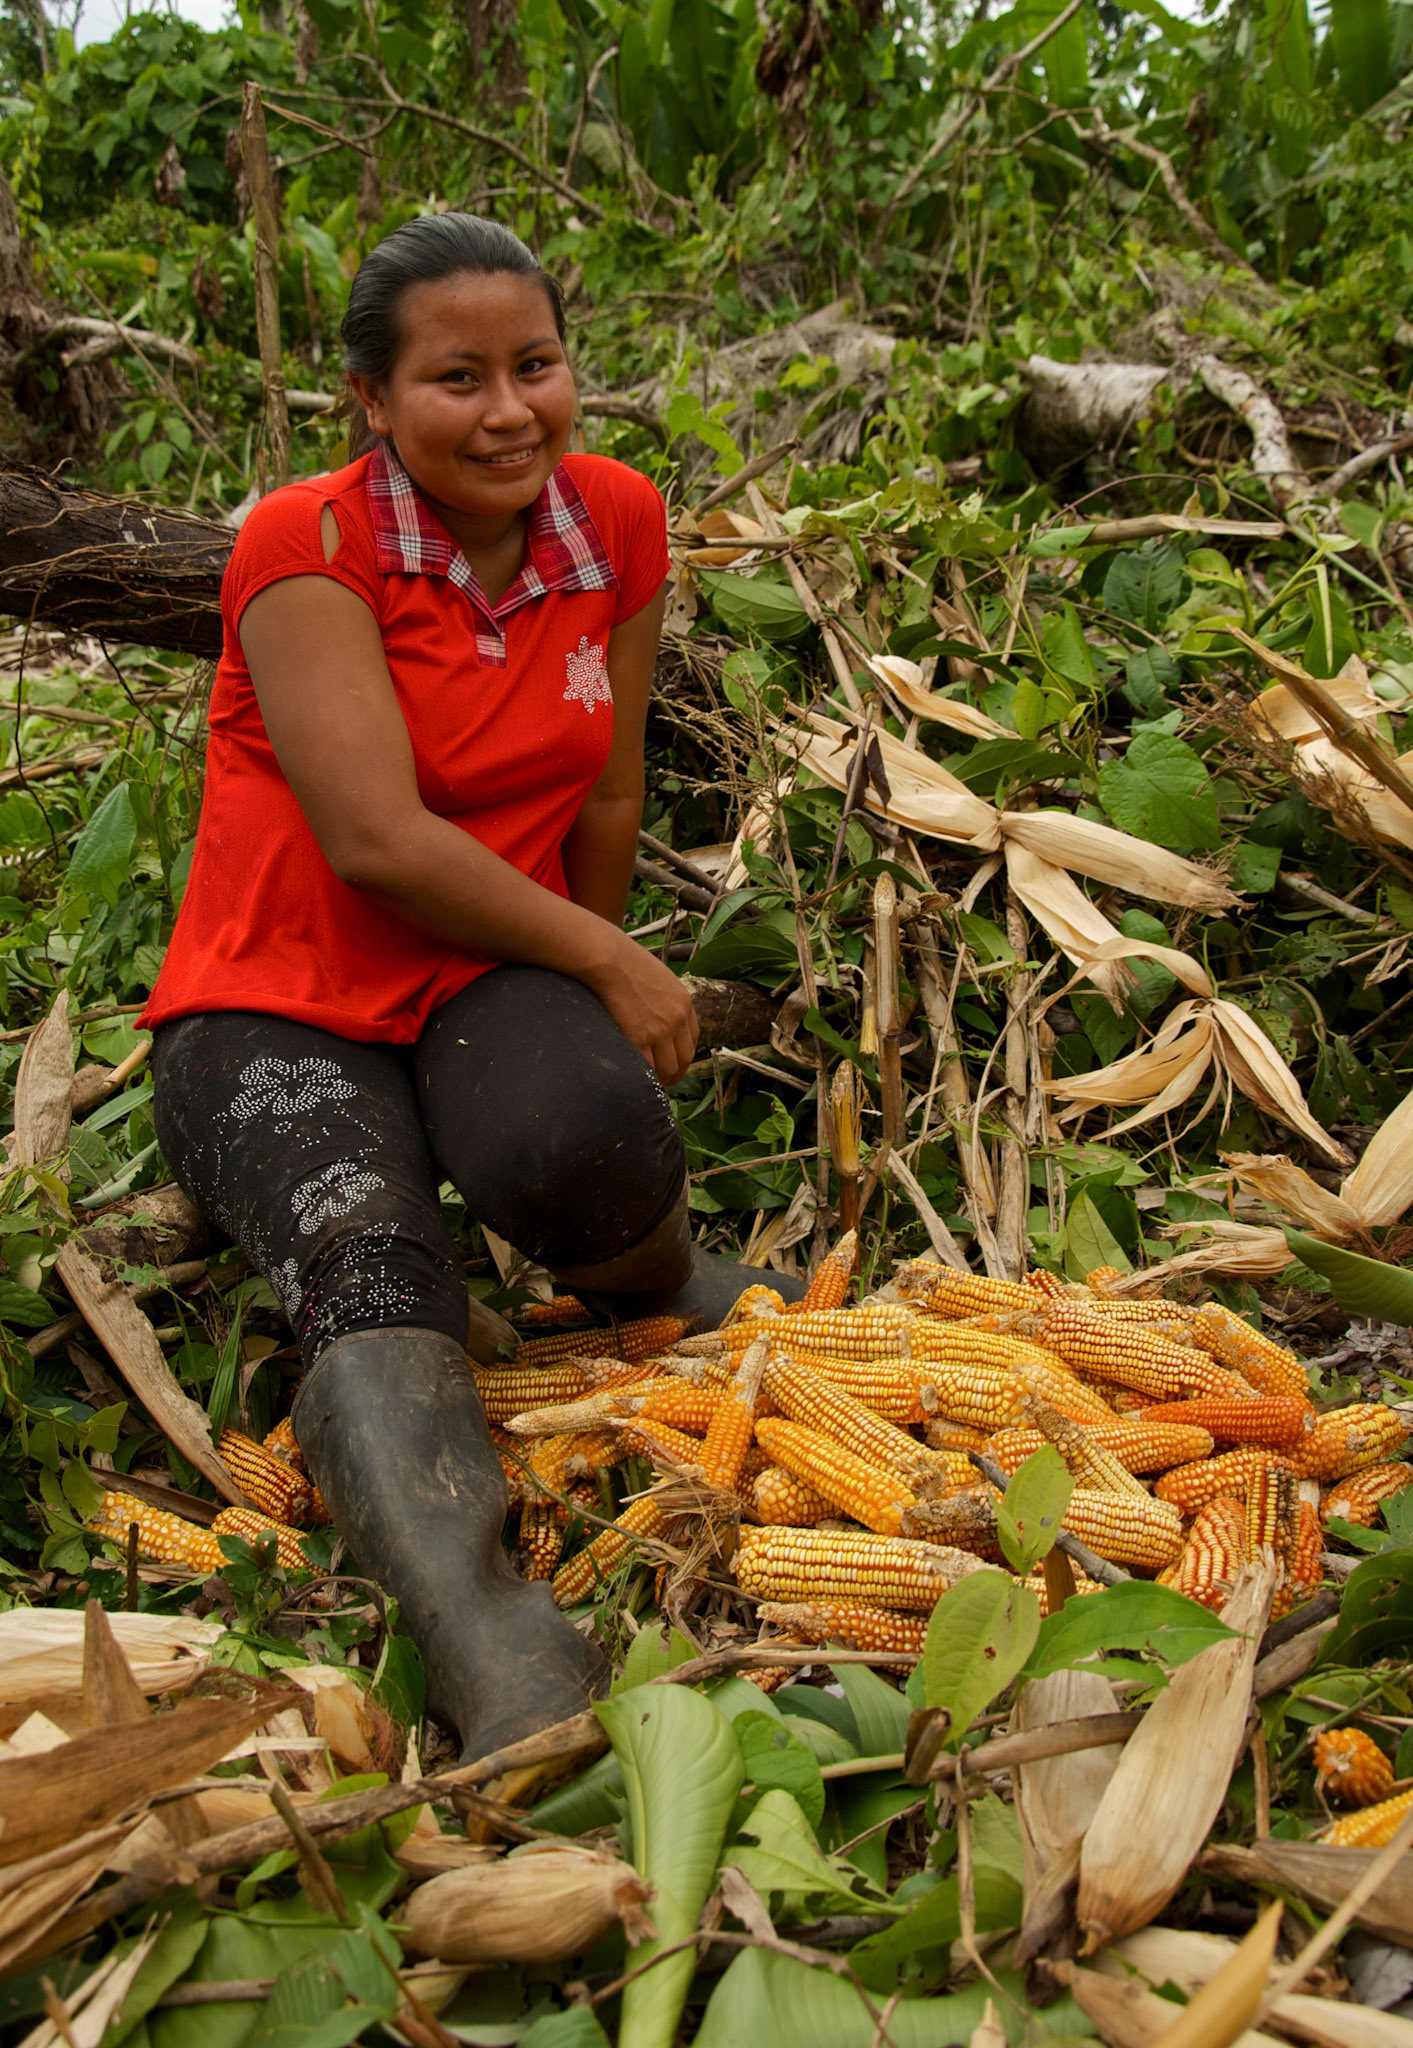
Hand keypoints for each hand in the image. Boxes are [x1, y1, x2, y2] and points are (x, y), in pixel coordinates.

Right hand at [586, 935, 699, 1085]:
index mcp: (684, 1002)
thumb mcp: (658, 977)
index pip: (693, 1038)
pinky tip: (637, 1080)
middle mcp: (678, 1019)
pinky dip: (645, 1078)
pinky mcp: (640, 1038)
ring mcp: (660, 1031)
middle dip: (676, 1073)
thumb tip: (654, 1012)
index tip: (675, 1063)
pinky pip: (647, 1068)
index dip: (683, 1055)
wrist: (609, 959)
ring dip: (661, 1080)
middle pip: (684, 1058)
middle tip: (664, 1081)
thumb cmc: (624, 962)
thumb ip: (663, 998)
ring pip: (668, 1068)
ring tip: (650, 1085)